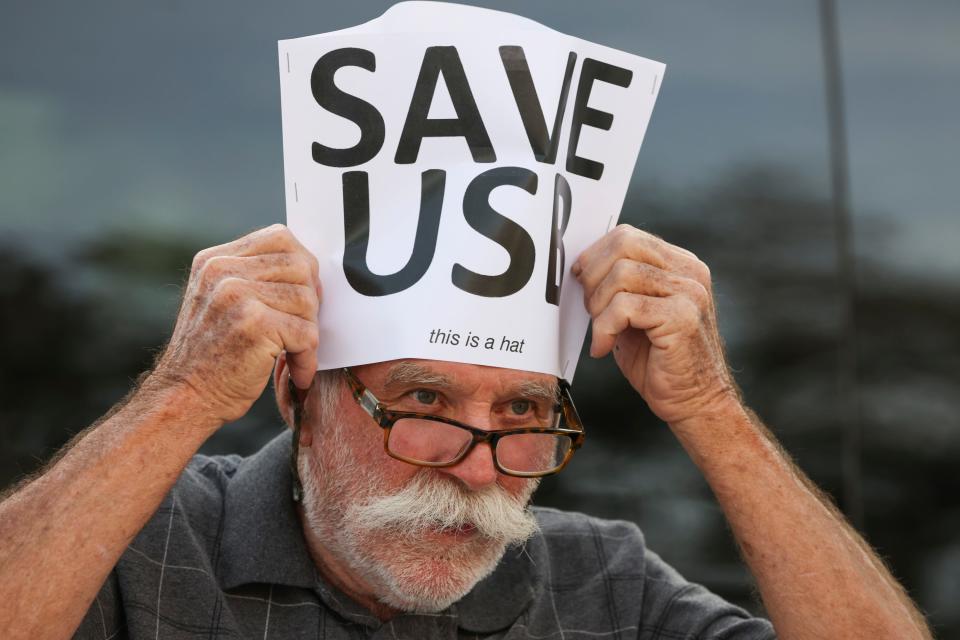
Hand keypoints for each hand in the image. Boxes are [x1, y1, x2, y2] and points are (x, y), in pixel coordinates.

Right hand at [149, 224, 320, 424]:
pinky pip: (306, 332)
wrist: (184, 398)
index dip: (303, 266)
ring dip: (309, 332)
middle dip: (311, 300)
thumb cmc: (211, 357)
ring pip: (307, 300)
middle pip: (301, 266)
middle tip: (303, 329)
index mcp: (215, 260)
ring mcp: (236, 294)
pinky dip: (307, 358)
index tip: (304, 296)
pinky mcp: (254, 323)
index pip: (280, 237)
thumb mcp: (220, 302)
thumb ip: (254, 278)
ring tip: (294, 353)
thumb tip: (310, 269)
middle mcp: (222, 271)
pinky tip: (297, 372)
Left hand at [572, 224, 738, 424]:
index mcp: (680, 265)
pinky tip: (604, 348)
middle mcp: (689, 272)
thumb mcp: (635, 315)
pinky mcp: (682, 316)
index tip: (579, 279)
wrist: (695, 403)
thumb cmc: (659, 362)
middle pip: (623, 245)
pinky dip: (604, 328)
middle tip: (589, 309)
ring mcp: (689, 292)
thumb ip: (619, 287)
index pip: (628, 236)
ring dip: (598, 306)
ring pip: (621, 274)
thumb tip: (580, 268)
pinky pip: (624, 306)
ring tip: (600, 332)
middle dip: (594, 276)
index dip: (595, 255)